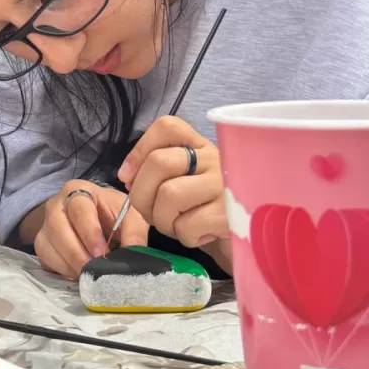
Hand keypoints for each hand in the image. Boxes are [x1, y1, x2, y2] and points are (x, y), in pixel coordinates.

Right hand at [31, 180, 148, 280]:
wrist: (97, 217)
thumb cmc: (113, 213)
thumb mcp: (130, 216)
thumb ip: (134, 233)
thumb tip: (133, 254)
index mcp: (78, 191)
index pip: (79, 210)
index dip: (89, 233)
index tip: (101, 253)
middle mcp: (56, 205)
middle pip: (58, 228)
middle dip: (76, 252)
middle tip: (94, 269)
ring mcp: (46, 225)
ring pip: (48, 246)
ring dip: (69, 264)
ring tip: (90, 275)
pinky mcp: (42, 244)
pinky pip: (46, 259)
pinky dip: (63, 270)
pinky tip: (80, 274)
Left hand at [117, 116, 231, 272]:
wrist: (241, 241)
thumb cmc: (200, 212)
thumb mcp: (177, 186)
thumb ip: (153, 175)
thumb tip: (128, 177)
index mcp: (199, 147)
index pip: (168, 127)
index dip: (139, 150)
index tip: (127, 176)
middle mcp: (214, 159)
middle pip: (160, 162)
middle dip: (142, 194)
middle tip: (150, 213)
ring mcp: (225, 185)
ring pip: (170, 194)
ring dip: (162, 220)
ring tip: (175, 225)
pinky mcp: (230, 215)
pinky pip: (188, 225)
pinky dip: (183, 236)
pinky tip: (197, 235)